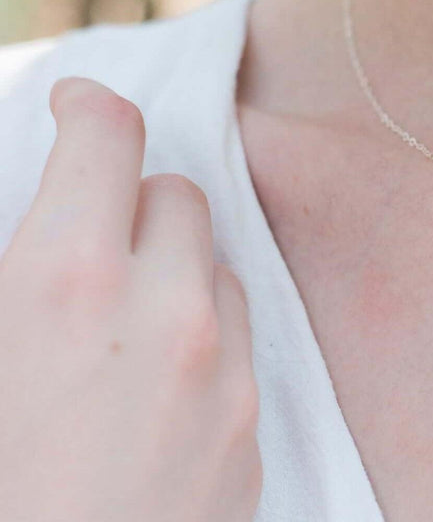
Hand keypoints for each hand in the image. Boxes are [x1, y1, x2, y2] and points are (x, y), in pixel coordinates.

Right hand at [0, 76, 262, 521]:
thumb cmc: (0, 481)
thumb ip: (13, 276)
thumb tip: (36, 234)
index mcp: (63, 290)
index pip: (110, 141)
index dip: (88, 108)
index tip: (74, 108)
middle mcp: (162, 316)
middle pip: (177, 193)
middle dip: (131, 198)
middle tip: (85, 232)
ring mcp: (220, 373)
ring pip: (216, 262)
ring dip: (173, 263)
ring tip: (117, 313)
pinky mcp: (250, 431)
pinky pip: (241, 335)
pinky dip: (204, 326)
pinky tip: (155, 376)